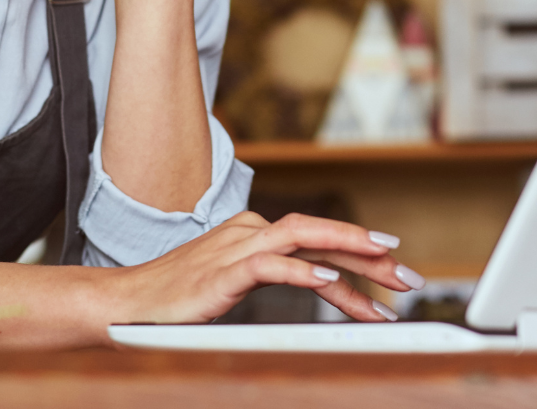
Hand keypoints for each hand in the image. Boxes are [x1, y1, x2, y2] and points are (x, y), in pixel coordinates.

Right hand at [110, 212, 419, 326]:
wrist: (128, 304)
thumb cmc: (179, 298)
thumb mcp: (233, 283)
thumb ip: (273, 276)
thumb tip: (321, 285)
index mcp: (255, 233)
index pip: (317, 238)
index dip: (359, 251)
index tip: (395, 270)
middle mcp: (251, 231)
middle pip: (320, 234)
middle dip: (368, 252)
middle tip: (408, 275)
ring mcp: (237, 248)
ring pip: (304, 240)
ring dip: (349, 254)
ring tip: (387, 270)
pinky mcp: (223, 272)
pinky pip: (271, 266)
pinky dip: (303, 272)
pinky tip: (329, 284)